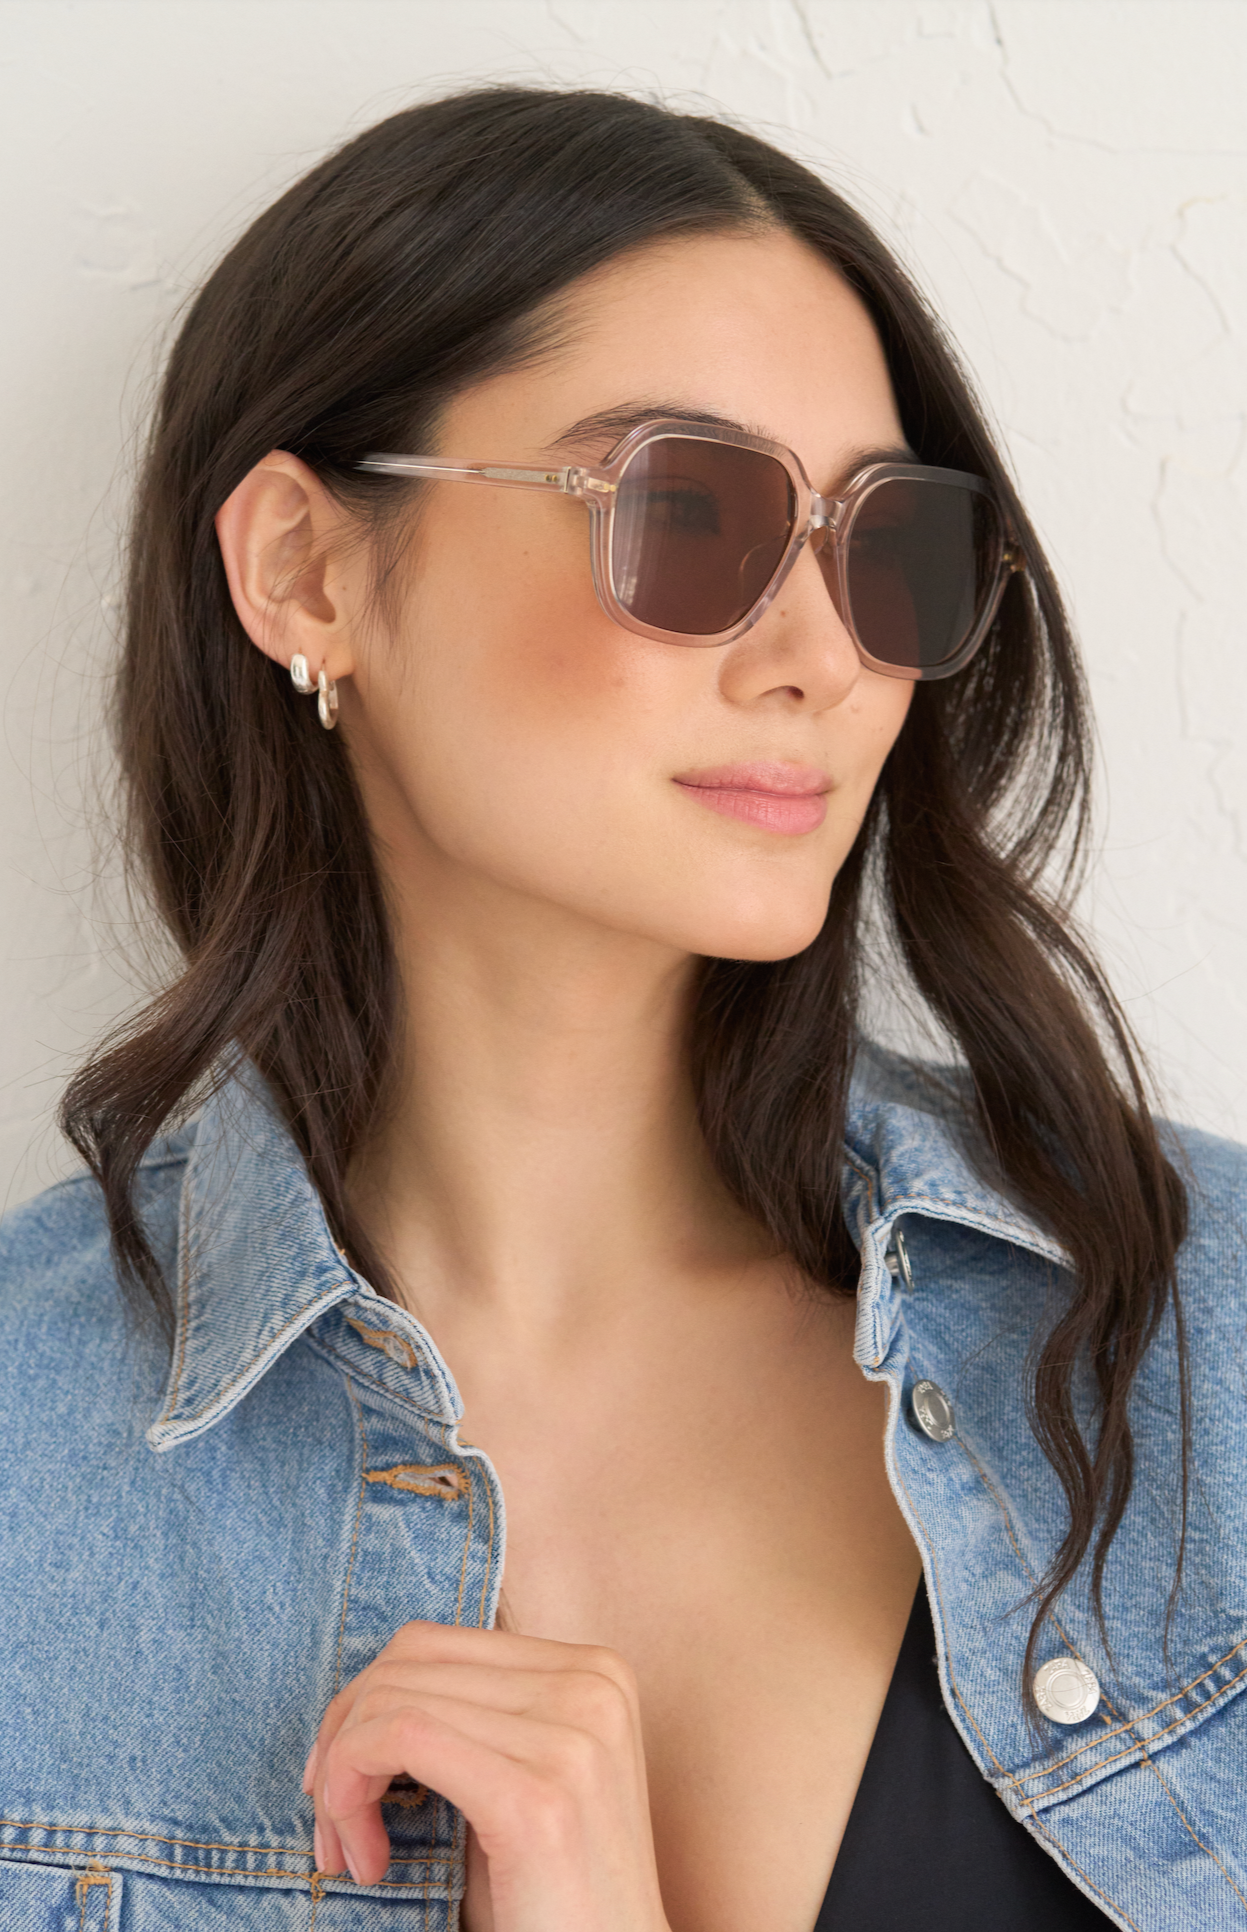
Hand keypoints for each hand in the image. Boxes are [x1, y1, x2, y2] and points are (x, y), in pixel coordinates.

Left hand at [302, 1621, 672, 1931]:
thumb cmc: (552, 1902)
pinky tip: (367, 1860)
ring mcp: (570, 1734)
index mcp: (592, 1671)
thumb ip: (470, 1721)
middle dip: (342, 1739)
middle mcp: (590, 1684)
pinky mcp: (536, 1796)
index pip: (432, 1644)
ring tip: (350, 1853)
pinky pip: (400, 1737)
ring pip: (391, 1700)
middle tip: (333, 1829)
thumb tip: (365, 1692)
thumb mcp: (518, 1784)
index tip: (339, 1782)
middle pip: (407, 1662)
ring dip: (340, 1778)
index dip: (363, 1706)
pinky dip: (350, 1791)